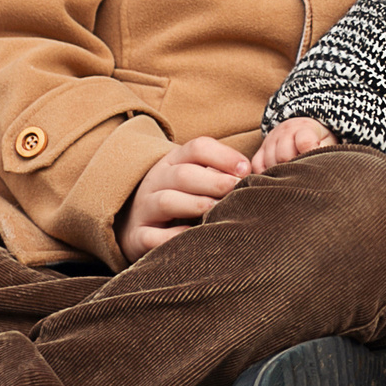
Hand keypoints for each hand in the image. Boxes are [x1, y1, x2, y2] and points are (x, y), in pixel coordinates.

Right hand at [115, 134, 253, 259]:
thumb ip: (220, 174)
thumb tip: (252, 176)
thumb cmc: (179, 198)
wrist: (132, 221)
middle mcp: (156, 181)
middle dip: (212, 181)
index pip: (197, 148)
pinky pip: (151, 236)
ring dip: (193, 204)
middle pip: (183, 174)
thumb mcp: (195, 179)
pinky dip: (171, 236)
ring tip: (215, 209)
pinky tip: (191, 236)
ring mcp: (144, 208)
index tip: (246, 169)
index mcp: (174, 161)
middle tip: (235, 188)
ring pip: (165, 201)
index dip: (223, 155)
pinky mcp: (137, 235)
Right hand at [256, 116, 337, 169]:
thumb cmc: (319, 139)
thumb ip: (325, 152)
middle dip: (294, 169)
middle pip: (284, 156)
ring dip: (280, 173)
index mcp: (304, 128)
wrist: (304, 128)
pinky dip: (265, 174)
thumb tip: (324, 170)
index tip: (315, 166)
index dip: (309, 155)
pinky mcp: (261, 150)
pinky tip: (276, 178)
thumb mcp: (328, 142)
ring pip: (270, 162)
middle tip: (303, 176)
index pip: (304, 142)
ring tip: (292, 177)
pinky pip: (257, 165)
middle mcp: (284, 131)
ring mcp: (270, 140)